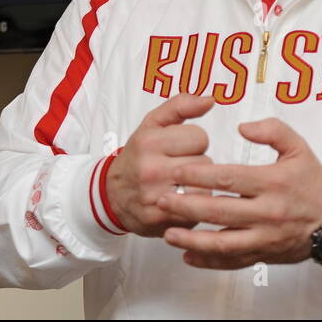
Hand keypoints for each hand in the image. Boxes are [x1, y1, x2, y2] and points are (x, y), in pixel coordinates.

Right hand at [105, 93, 215, 237]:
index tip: (181, 147)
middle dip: (197, 163)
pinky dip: (194, 207)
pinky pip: (197, 211)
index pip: (200, 137)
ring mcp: (156, 197)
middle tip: (179, 166)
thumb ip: (180, 106)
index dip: (194, 141)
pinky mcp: (162, 221)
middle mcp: (151, 169)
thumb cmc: (138, 156)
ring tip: (182, 184)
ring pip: (205, 188)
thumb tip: (210, 100)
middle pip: (205, 163)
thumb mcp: (151, 125)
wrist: (111, 195)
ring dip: (199, 186)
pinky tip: (181, 201)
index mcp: (149, 142)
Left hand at [153, 116, 321, 268]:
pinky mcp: (264, 254)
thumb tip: (243, 127)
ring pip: (224, 243)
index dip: (201, 175)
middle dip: (187, 206)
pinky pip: (233, 261)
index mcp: (273, 183)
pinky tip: (188, 255)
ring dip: (193, 239)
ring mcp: (266, 237)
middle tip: (161, 199)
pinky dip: (209, 261)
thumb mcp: (299, 147)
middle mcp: (268, 213)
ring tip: (168, 233)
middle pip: (220, 211)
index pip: (230, 179)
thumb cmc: (313, 181)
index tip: (177, 171)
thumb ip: (272, 131)